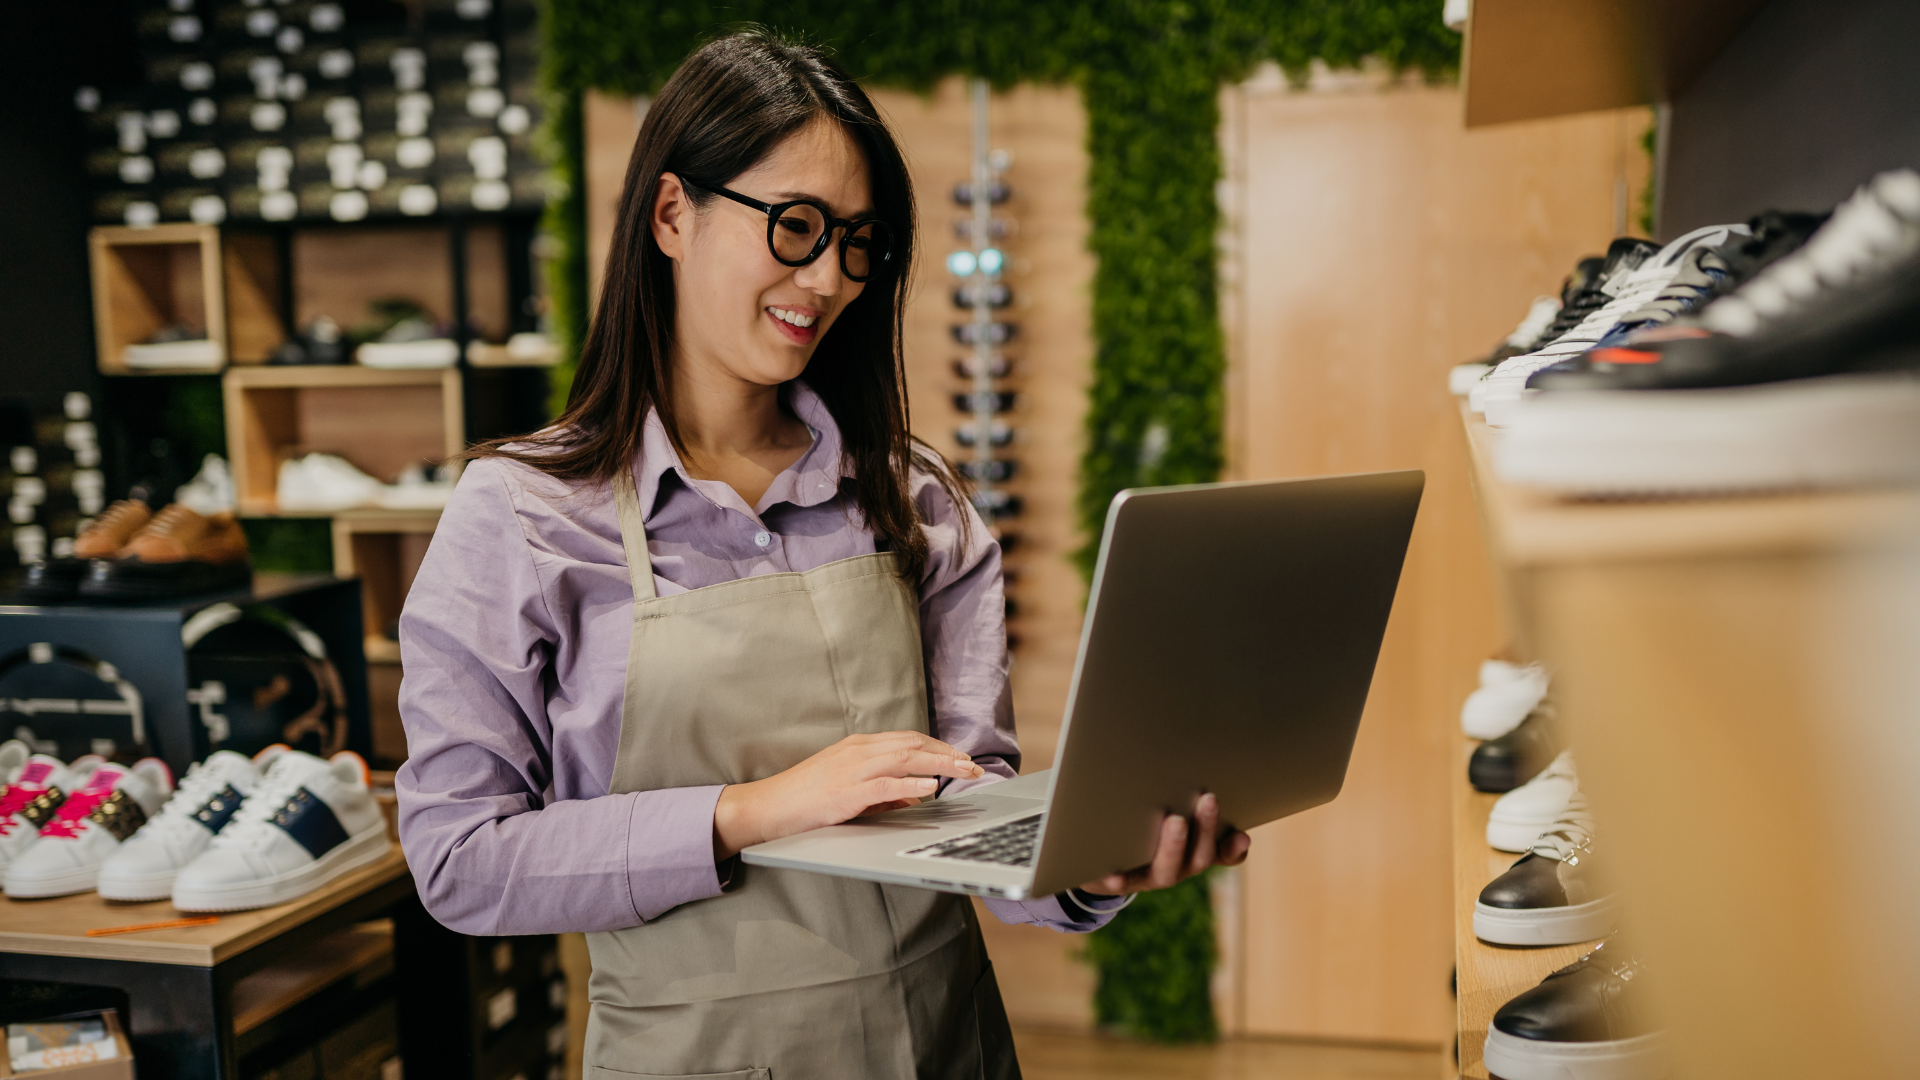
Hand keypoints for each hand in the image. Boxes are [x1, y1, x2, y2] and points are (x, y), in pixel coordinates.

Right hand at [713, 731, 985, 858]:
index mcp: (859, 747)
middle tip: (973, 766)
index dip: (939, 747)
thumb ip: (884, 792)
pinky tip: (930, 786)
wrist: (768, 806)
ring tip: (964, 770)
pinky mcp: (846, 791)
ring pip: (905, 758)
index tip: (961, 757)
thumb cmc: (806, 799)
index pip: (908, 740)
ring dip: (939, 763)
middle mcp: (858, 751)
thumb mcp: (850, 790)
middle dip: (947, 753)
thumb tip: (915, 797)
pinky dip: (910, 783)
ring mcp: (852, 769)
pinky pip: (885, 784)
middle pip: (913, 744)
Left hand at [1076, 793, 1250, 895]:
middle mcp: (1177, 867)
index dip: (1235, 848)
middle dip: (1205, 827)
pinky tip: (1112, 874)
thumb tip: (1199, 736)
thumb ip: (1181, 790)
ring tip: (1174, 821)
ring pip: (1166, 871)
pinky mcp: (1118, 882)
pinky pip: (1120, 883)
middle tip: (1208, 798)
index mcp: (1192, 851)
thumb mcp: (1164, 807)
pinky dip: (1119, 878)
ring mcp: (1148, 877)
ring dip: (1172, 847)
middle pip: (1199, 857)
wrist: (1099, 859)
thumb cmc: (1140, 823)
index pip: (1224, 853)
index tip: (1242, 834)